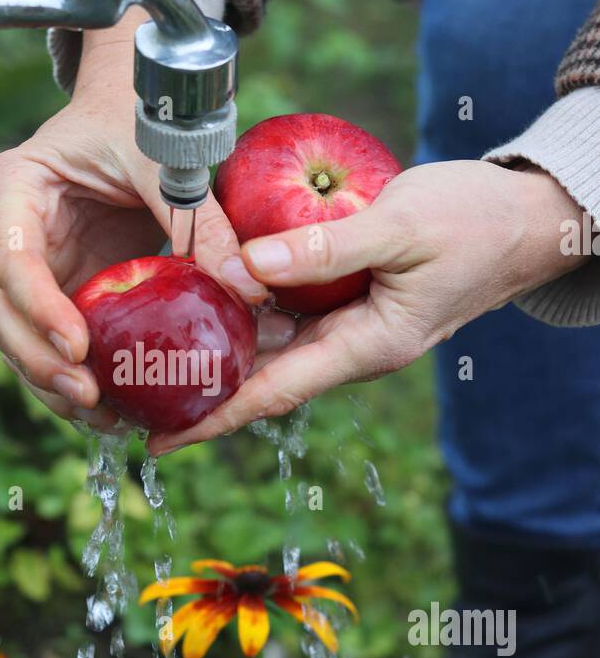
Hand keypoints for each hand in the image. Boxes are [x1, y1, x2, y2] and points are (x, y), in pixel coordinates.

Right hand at [0, 8, 287, 428]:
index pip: (11, 259)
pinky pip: (59, 347)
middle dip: (37, 361)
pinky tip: (119, 410)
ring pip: (18, 341)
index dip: (38, 309)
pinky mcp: (63, 293)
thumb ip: (201, 217)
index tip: (78, 347)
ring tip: (106, 418)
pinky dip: (82, 380)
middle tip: (89, 395)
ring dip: (54, 385)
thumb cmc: (142, 118)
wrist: (133, 110)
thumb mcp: (167, 156)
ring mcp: (34, 269)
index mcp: (17, 188)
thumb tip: (250, 289)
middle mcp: (13, 234)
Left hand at [148, 159, 586, 452]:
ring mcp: (347, 323)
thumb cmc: (474, 223)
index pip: (273, 394)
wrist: (525, 217)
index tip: (159, 439)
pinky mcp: (347, 297)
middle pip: (260, 376)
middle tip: (132, 391)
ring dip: (214, 346)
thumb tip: (247, 264)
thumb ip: (324, 249)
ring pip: (268, 342)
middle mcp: (349, 346)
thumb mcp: (400, 228)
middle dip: (199, 388)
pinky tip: (201, 290)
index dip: (214, 418)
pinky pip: (285, 309)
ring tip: (149, 350)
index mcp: (364, 347)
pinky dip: (244, 304)